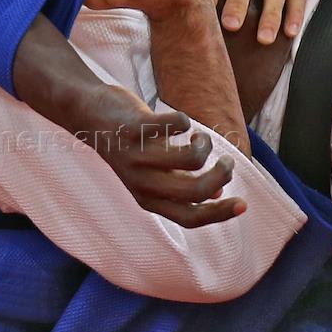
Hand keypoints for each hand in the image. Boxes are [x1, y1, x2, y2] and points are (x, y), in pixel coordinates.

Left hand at [78, 83, 246, 227]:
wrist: (88, 114)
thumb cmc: (128, 146)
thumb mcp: (151, 173)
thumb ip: (180, 184)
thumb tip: (215, 195)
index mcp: (148, 198)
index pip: (190, 217)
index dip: (220, 214)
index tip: (244, 204)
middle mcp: (141, 182)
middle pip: (197, 191)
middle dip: (222, 174)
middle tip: (224, 160)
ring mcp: (136, 155)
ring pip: (193, 157)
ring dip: (206, 144)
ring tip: (197, 137)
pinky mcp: (135, 127)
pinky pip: (177, 124)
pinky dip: (185, 121)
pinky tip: (178, 122)